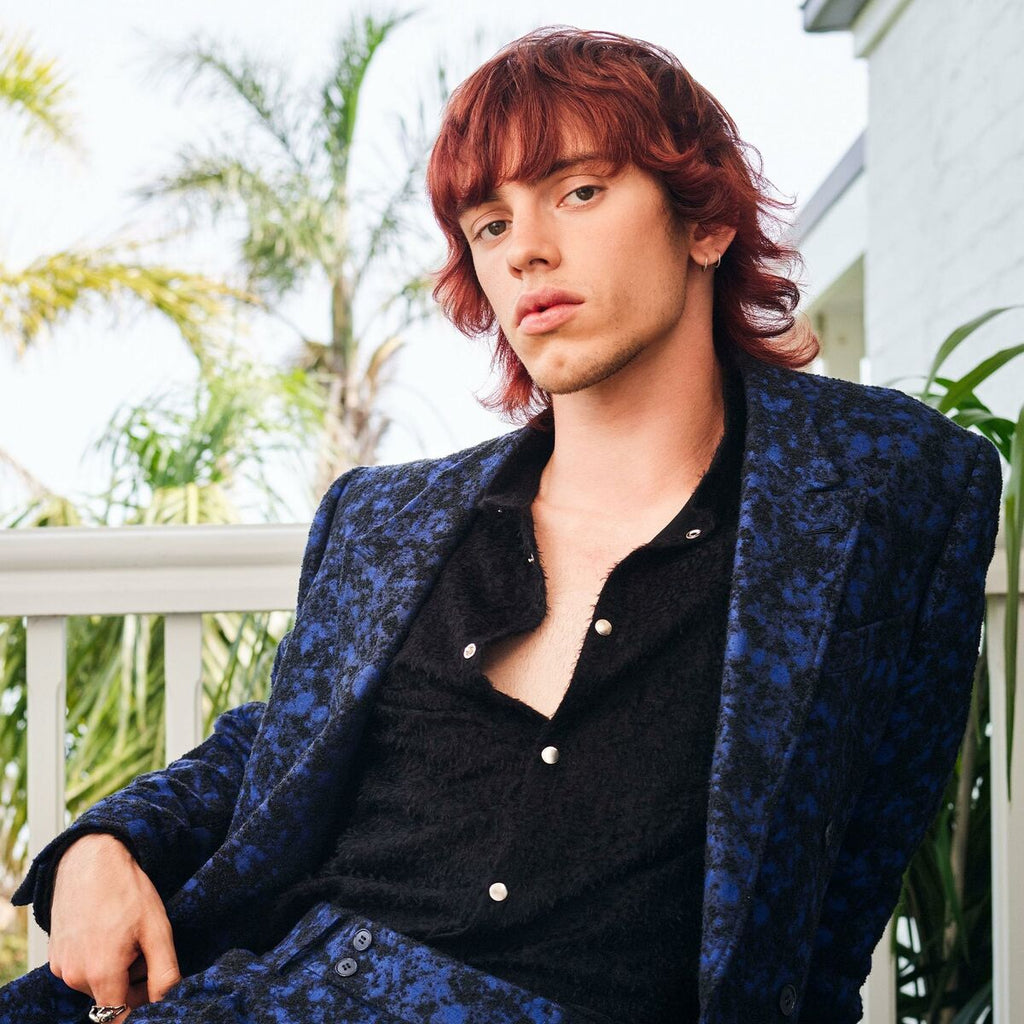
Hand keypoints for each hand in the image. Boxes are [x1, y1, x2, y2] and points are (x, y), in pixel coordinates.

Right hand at [48, 833, 180, 1014]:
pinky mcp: (55, 954)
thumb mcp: (157, 928)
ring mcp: (61, 966)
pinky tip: (107, 931)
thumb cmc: (127, 891)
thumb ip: (164, 971)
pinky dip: (95, 959)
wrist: (92, 860)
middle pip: (108, 997)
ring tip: (126, 934)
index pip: (118, 1013)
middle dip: (130, 979)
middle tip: (143, 946)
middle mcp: (74, 976)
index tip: (151, 974)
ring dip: (113, 969)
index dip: (140, 998)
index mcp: (101, 973)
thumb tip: (164, 998)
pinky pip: (80, 969)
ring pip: (94, 983)